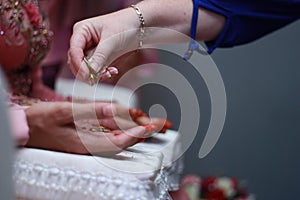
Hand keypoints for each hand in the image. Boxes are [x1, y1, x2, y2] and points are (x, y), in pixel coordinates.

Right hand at [25, 101, 156, 154]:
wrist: (25, 129)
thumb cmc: (40, 121)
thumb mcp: (63, 112)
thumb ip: (89, 111)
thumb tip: (113, 109)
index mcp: (85, 142)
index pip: (118, 141)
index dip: (136, 135)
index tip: (151, 127)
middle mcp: (90, 145)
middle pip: (122, 141)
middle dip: (141, 133)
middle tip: (159, 124)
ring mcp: (88, 142)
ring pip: (117, 137)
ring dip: (133, 130)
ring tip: (149, 122)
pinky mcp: (85, 137)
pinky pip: (107, 133)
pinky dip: (120, 128)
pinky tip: (128, 122)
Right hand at [67, 8, 139, 83]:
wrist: (137, 27)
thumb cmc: (124, 25)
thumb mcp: (111, 40)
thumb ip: (100, 56)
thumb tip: (91, 71)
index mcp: (82, 30)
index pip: (74, 50)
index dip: (78, 64)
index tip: (86, 74)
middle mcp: (83, 40)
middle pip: (75, 61)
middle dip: (85, 71)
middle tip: (94, 80)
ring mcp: (90, 49)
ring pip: (84, 67)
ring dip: (95, 74)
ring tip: (108, 74)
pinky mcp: (98, 57)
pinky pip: (94, 69)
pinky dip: (102, 73)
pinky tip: (111, 71)